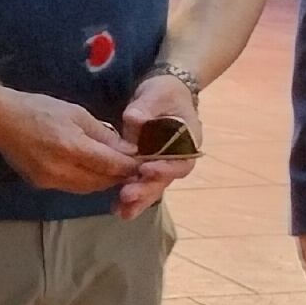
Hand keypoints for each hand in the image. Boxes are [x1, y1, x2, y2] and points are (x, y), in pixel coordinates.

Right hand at [0, 86, 140, 194]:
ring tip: (115, 168)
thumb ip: (103, 135)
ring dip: (104, 180)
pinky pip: (73, 187)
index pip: (112, 165)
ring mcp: (50, 181)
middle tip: (134, 166)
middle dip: (120, 175)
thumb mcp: (76, 113)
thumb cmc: (39, 108)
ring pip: (89, 188)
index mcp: (72, 147)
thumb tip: (129, 150)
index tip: (147, 161)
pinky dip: (87, 180)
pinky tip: (91, 169)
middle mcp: (62, 170)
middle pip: (103, 181)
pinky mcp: (42, 185)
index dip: (132, 166)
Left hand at [114, 73, 204, 217]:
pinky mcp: (146, 166)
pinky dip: (130, 197)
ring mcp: (162, 164)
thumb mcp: (158, 93)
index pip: (181, 160)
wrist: (162, 95)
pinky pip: (140, 183)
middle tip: (127, 196)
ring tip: (122, 212)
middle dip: (147, 189)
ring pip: (153, 186)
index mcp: (189, 141)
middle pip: (165, 179)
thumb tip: (134, 119)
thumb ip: (147, 106)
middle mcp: (178, 158)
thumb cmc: (165, 92)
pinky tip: (117, 209)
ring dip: (138, 200)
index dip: (166, 167)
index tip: (147, 169)